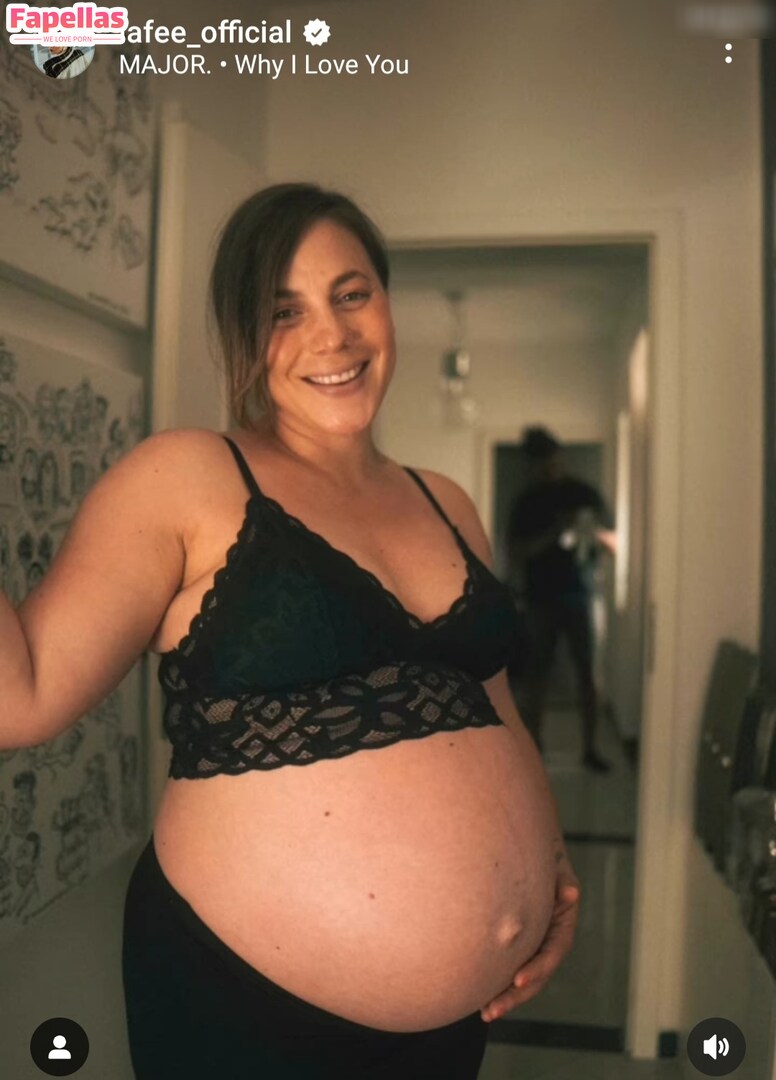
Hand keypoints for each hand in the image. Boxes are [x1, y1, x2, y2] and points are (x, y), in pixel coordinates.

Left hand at [479, 854, 580, 1022]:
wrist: (526, 848)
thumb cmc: (543, 855)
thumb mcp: (555, 864)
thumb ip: (563, 879)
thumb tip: (571, 893)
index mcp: (562, 925)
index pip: (552, 952)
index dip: (537, 968)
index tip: (517, 980)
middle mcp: (548, 940)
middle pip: (536, 975)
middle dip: (515, 995)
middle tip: (492, 1010)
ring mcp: (532, 945)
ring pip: (520, 977)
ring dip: (504, 997)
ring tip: (485, 1013)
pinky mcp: (516, 945)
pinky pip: (507, 967)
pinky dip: (496, 981)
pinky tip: (477, 996)